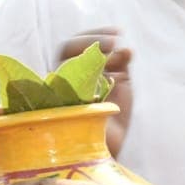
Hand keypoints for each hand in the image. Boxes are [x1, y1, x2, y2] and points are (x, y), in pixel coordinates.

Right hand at [58, 27, 131, 155]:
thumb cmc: (111, 121)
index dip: (94, 35)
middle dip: (93, 40)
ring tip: (120, 55)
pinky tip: (116, 73)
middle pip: (67, 49)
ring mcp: (58, 93)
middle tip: (116, 42)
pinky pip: (69, 84)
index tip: (118, 32)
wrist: (108, 153)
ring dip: (95, 53)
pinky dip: (93, 75)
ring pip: (66, 63)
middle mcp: (61, 79)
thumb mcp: (120, 87)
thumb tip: (126, 48)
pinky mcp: (60, 108)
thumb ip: (120, 65)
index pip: (73, 45)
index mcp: (74, 71)